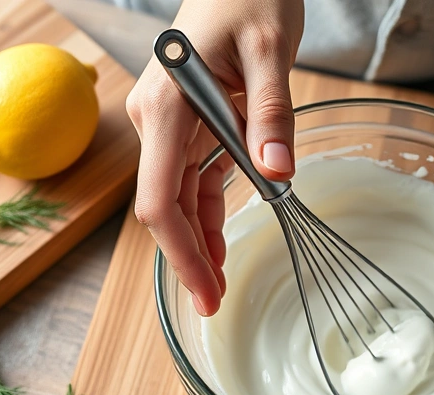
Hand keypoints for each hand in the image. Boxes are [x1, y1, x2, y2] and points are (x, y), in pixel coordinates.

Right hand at [126, 0, 303, 315]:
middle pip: (163, 206)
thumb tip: (277, 176)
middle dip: (188, 257)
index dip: (181, 251)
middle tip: (214, 305)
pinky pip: (191, 177)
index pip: (158, 196)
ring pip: (175, 197)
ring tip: (219, 286)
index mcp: (168, 104)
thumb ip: (271, 114)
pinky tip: (219, 244)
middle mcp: (156, 118)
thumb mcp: (271, 50)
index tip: (205, 291)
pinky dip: (205, 211)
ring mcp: (167, 122)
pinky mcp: (185, 123)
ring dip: (196, 241)